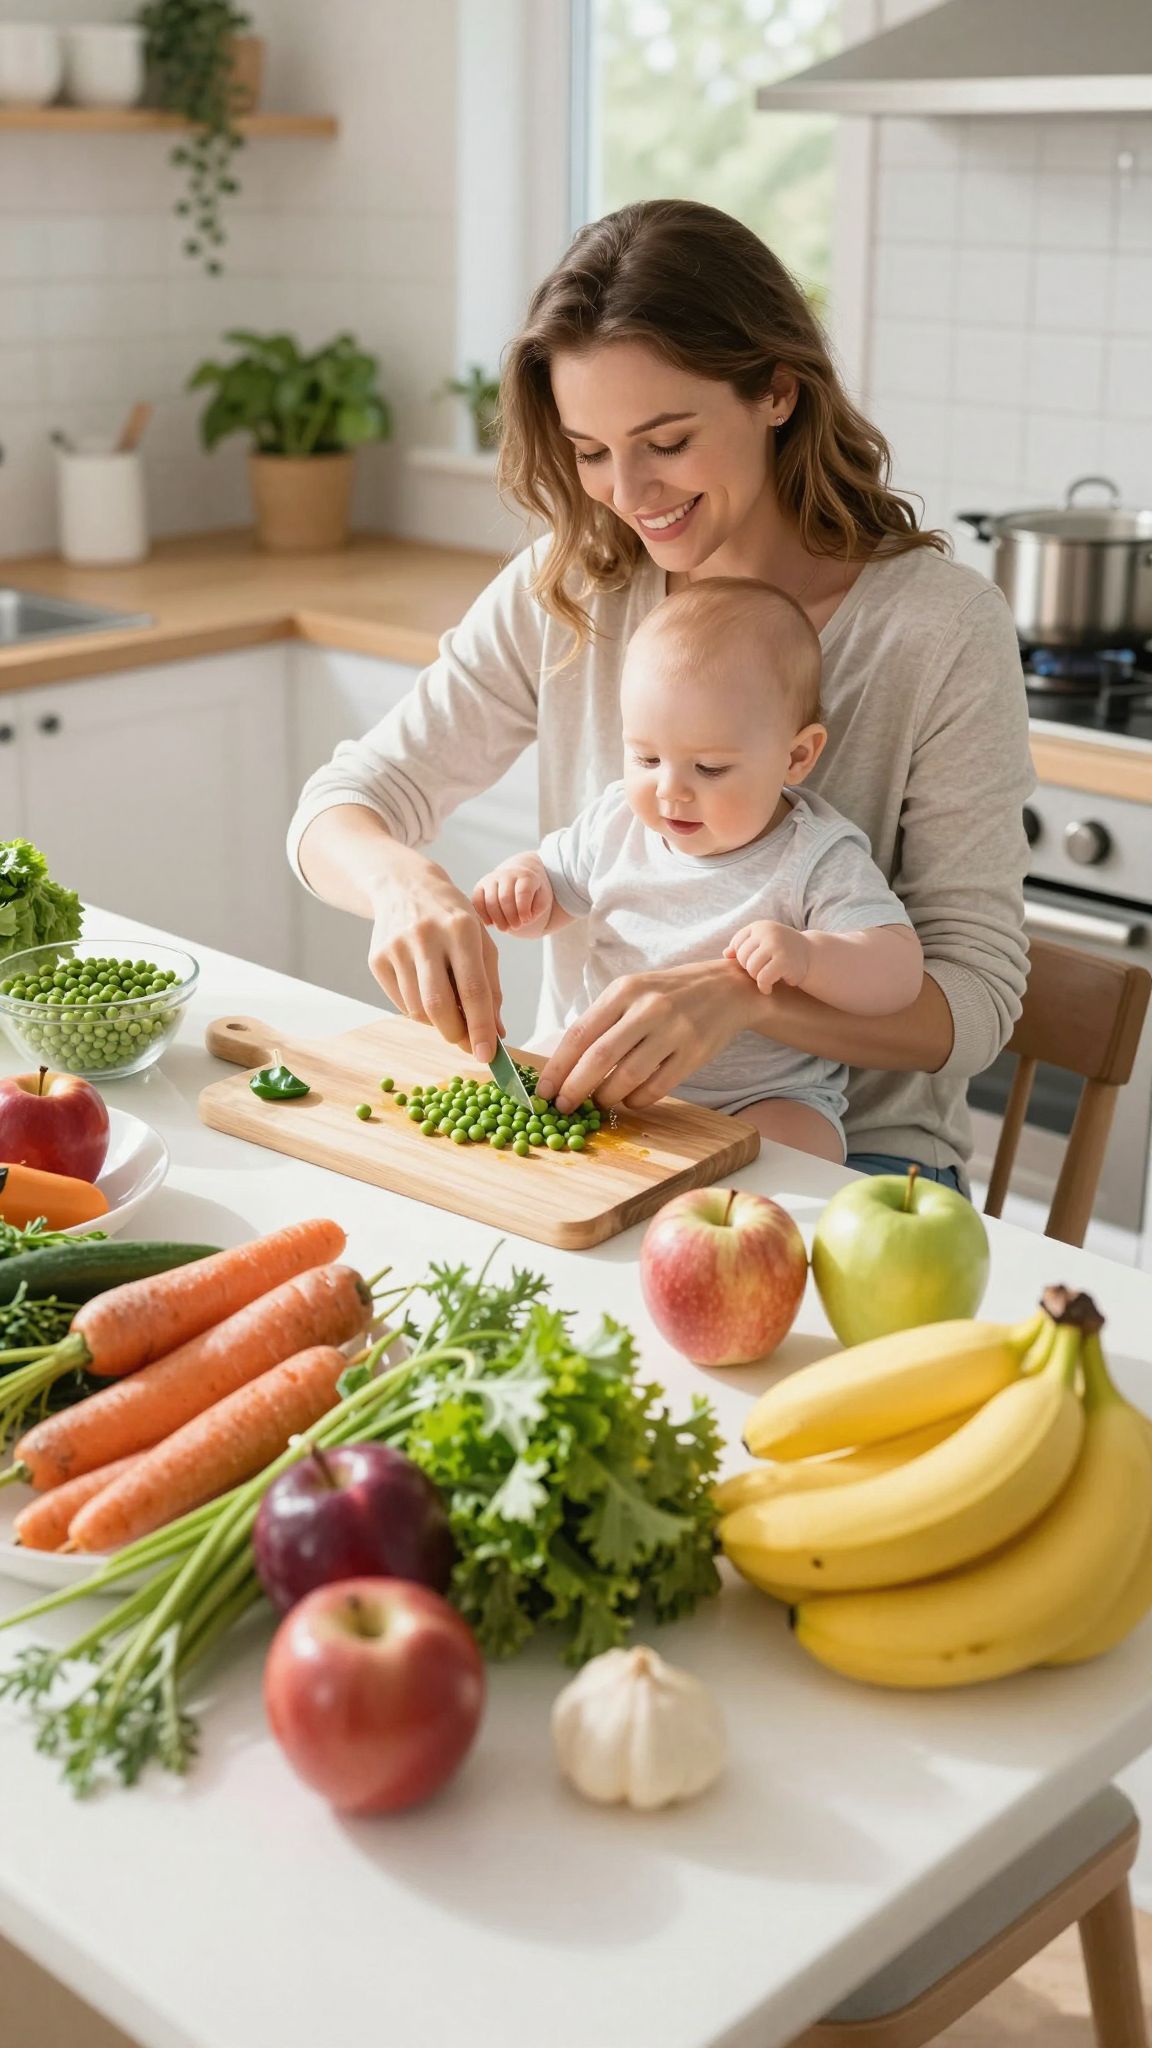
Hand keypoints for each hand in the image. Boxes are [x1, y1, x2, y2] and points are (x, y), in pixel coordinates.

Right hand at [367, 853, 503, 1062]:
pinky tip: (428, 994)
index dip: (481, 1027)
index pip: (473, 989)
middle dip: (456, 1034)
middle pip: (439, 1005)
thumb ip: (492, 987)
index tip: (487, 1056)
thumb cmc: (452, 917)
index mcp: (461, 928)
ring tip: (450, 1012)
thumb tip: (497, 1033)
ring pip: (418, 1010)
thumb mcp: (481, 941)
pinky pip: (401, 1003)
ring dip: (438, 1024)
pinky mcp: (377, 959)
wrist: (404, 886)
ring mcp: (396, 947)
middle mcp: (426, 936)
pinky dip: (419, 1012)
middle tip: (467, 1043)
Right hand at [472, 855, 553, 935]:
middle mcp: (507, 874)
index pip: (522, 891)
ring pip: (490, 901)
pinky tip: (491, 923)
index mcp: (526, 876)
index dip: (523, 909)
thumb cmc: (533, 892)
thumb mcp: (543, 899)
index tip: (526, 920)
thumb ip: (537, 909)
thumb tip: (523, 920)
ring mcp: (491, 879)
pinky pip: (477, 901)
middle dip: (510, 916)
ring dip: (497, 918)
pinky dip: (482, 915)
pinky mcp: (480, 886)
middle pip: (505, 898)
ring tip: (505, 928)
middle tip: (516, 927)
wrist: (519, 877)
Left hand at [535, 958, 763, 1114]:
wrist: (726, 987)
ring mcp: (673, 1031)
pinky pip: (657, 1088)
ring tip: (598, 1103)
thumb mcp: (632, 992)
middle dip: (574, 1089)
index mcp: (624, 991)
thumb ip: (601, 1022)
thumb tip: (565, 1066)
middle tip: (563, 1107)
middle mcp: (647, 1009)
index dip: (556, 1068)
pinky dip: (637, 1100)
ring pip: (627, 1077)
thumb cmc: (668, 993)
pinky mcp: (693, 1053)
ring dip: (606, 1097)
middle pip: (599, 1059)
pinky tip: (629, 1100)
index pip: (579, 1034)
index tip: (543, 1092)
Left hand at [725, 920, 811, 994]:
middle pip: (742, 957)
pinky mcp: (784, 961)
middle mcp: (767, 932)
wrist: (812, 956)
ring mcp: (776, 945)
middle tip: (763, 972)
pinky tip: (769, 988)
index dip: (743, 958)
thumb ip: (744, 945)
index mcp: (760, 926)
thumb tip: (726, 954)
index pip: (737, 945)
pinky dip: (764, 986)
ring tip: (767, 978)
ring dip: (757, 978)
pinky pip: (763, 978)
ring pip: (751, 968)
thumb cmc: (782, 951)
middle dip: (750, 969)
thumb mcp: (763, 943)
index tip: (757, 963)